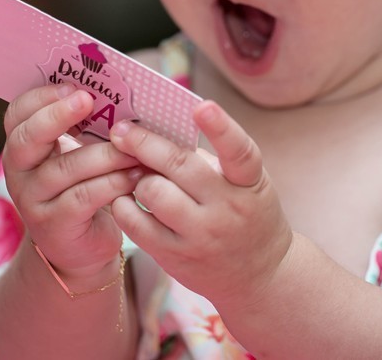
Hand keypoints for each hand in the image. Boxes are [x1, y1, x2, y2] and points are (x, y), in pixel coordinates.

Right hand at [1, 84, 141, 276]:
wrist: (81, 247)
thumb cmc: (85, 187)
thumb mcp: (79, 154)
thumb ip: (87, 126)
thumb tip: (119, 90)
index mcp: (24, 146)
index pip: (17, 114)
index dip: (41, 97)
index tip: (73, 87)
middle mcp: (20, 172)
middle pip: (26, 138)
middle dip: (57, 116)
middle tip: (87, 101)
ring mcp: (33, 201)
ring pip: (65, 169)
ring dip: (104, 154)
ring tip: (134, 147)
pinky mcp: (54, 226)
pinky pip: (83, 198)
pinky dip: (112, 183)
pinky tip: (135, 176)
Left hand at [109, 101, 292, 307]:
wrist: (259, 274)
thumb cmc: (247, 212)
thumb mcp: (246, 183)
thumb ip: (212, 159)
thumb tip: (159, 130)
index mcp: (250, 183)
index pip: (240, 151)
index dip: (221, 127)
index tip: (202, 106)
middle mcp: (228, 208)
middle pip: (180, 167)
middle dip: (145, 143)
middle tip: (122, 130)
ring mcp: (201, 236)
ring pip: (153, 193)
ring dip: (138, 177)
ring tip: (137, 172)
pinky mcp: (176, 257)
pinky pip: (137, 224)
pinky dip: (124, 204)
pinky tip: (125, 196)